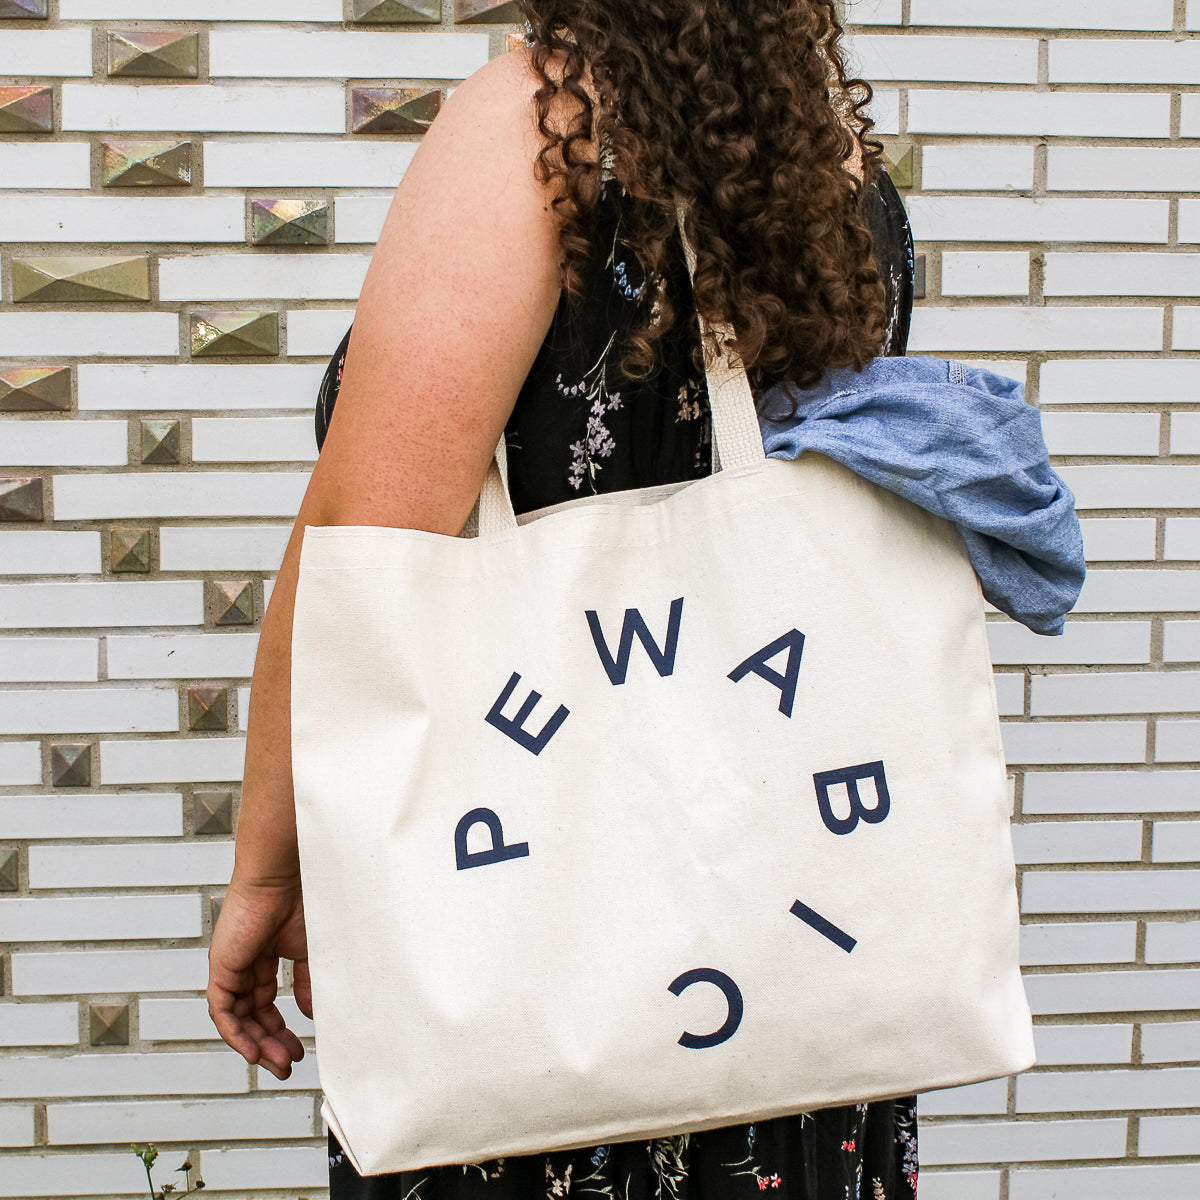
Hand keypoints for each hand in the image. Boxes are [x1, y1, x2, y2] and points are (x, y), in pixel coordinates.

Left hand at [208, 875, 311, 1079]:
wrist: (281, 877)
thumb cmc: (298, 900)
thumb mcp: (309, 950)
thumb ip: (306, 983)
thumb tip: (309, 1013)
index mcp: (265, 957)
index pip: (266, 1003)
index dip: (280, 1028)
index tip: (297, 1048)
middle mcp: (244, 965)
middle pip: (251, 1016)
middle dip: (270, 1043)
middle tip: (287, 1065)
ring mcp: (230, 968)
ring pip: (237, 1019)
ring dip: (257, 1044)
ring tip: (278, 1063)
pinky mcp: (220, 968)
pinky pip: (222, 1011)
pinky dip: (236, 1035)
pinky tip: (253, 1052)